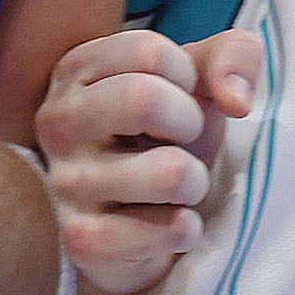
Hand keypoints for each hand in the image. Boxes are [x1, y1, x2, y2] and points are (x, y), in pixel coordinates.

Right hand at [35, 28, 259, 294]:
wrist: (135, 220)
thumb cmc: (165, 134)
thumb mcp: (197, 80)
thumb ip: (231, 58)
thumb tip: (237, 101)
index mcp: (76, 71)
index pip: (150, 53)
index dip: (188, 78)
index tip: (179, 97)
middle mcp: (57, 121)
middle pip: (146, 100)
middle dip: (190, 123)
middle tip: (181, 141)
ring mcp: (65, 183)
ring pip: (169, 172)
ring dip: (194, 181)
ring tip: (175, 185)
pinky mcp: (83, 241)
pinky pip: (170, 229)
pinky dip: (187, 227)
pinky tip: (166, 222)